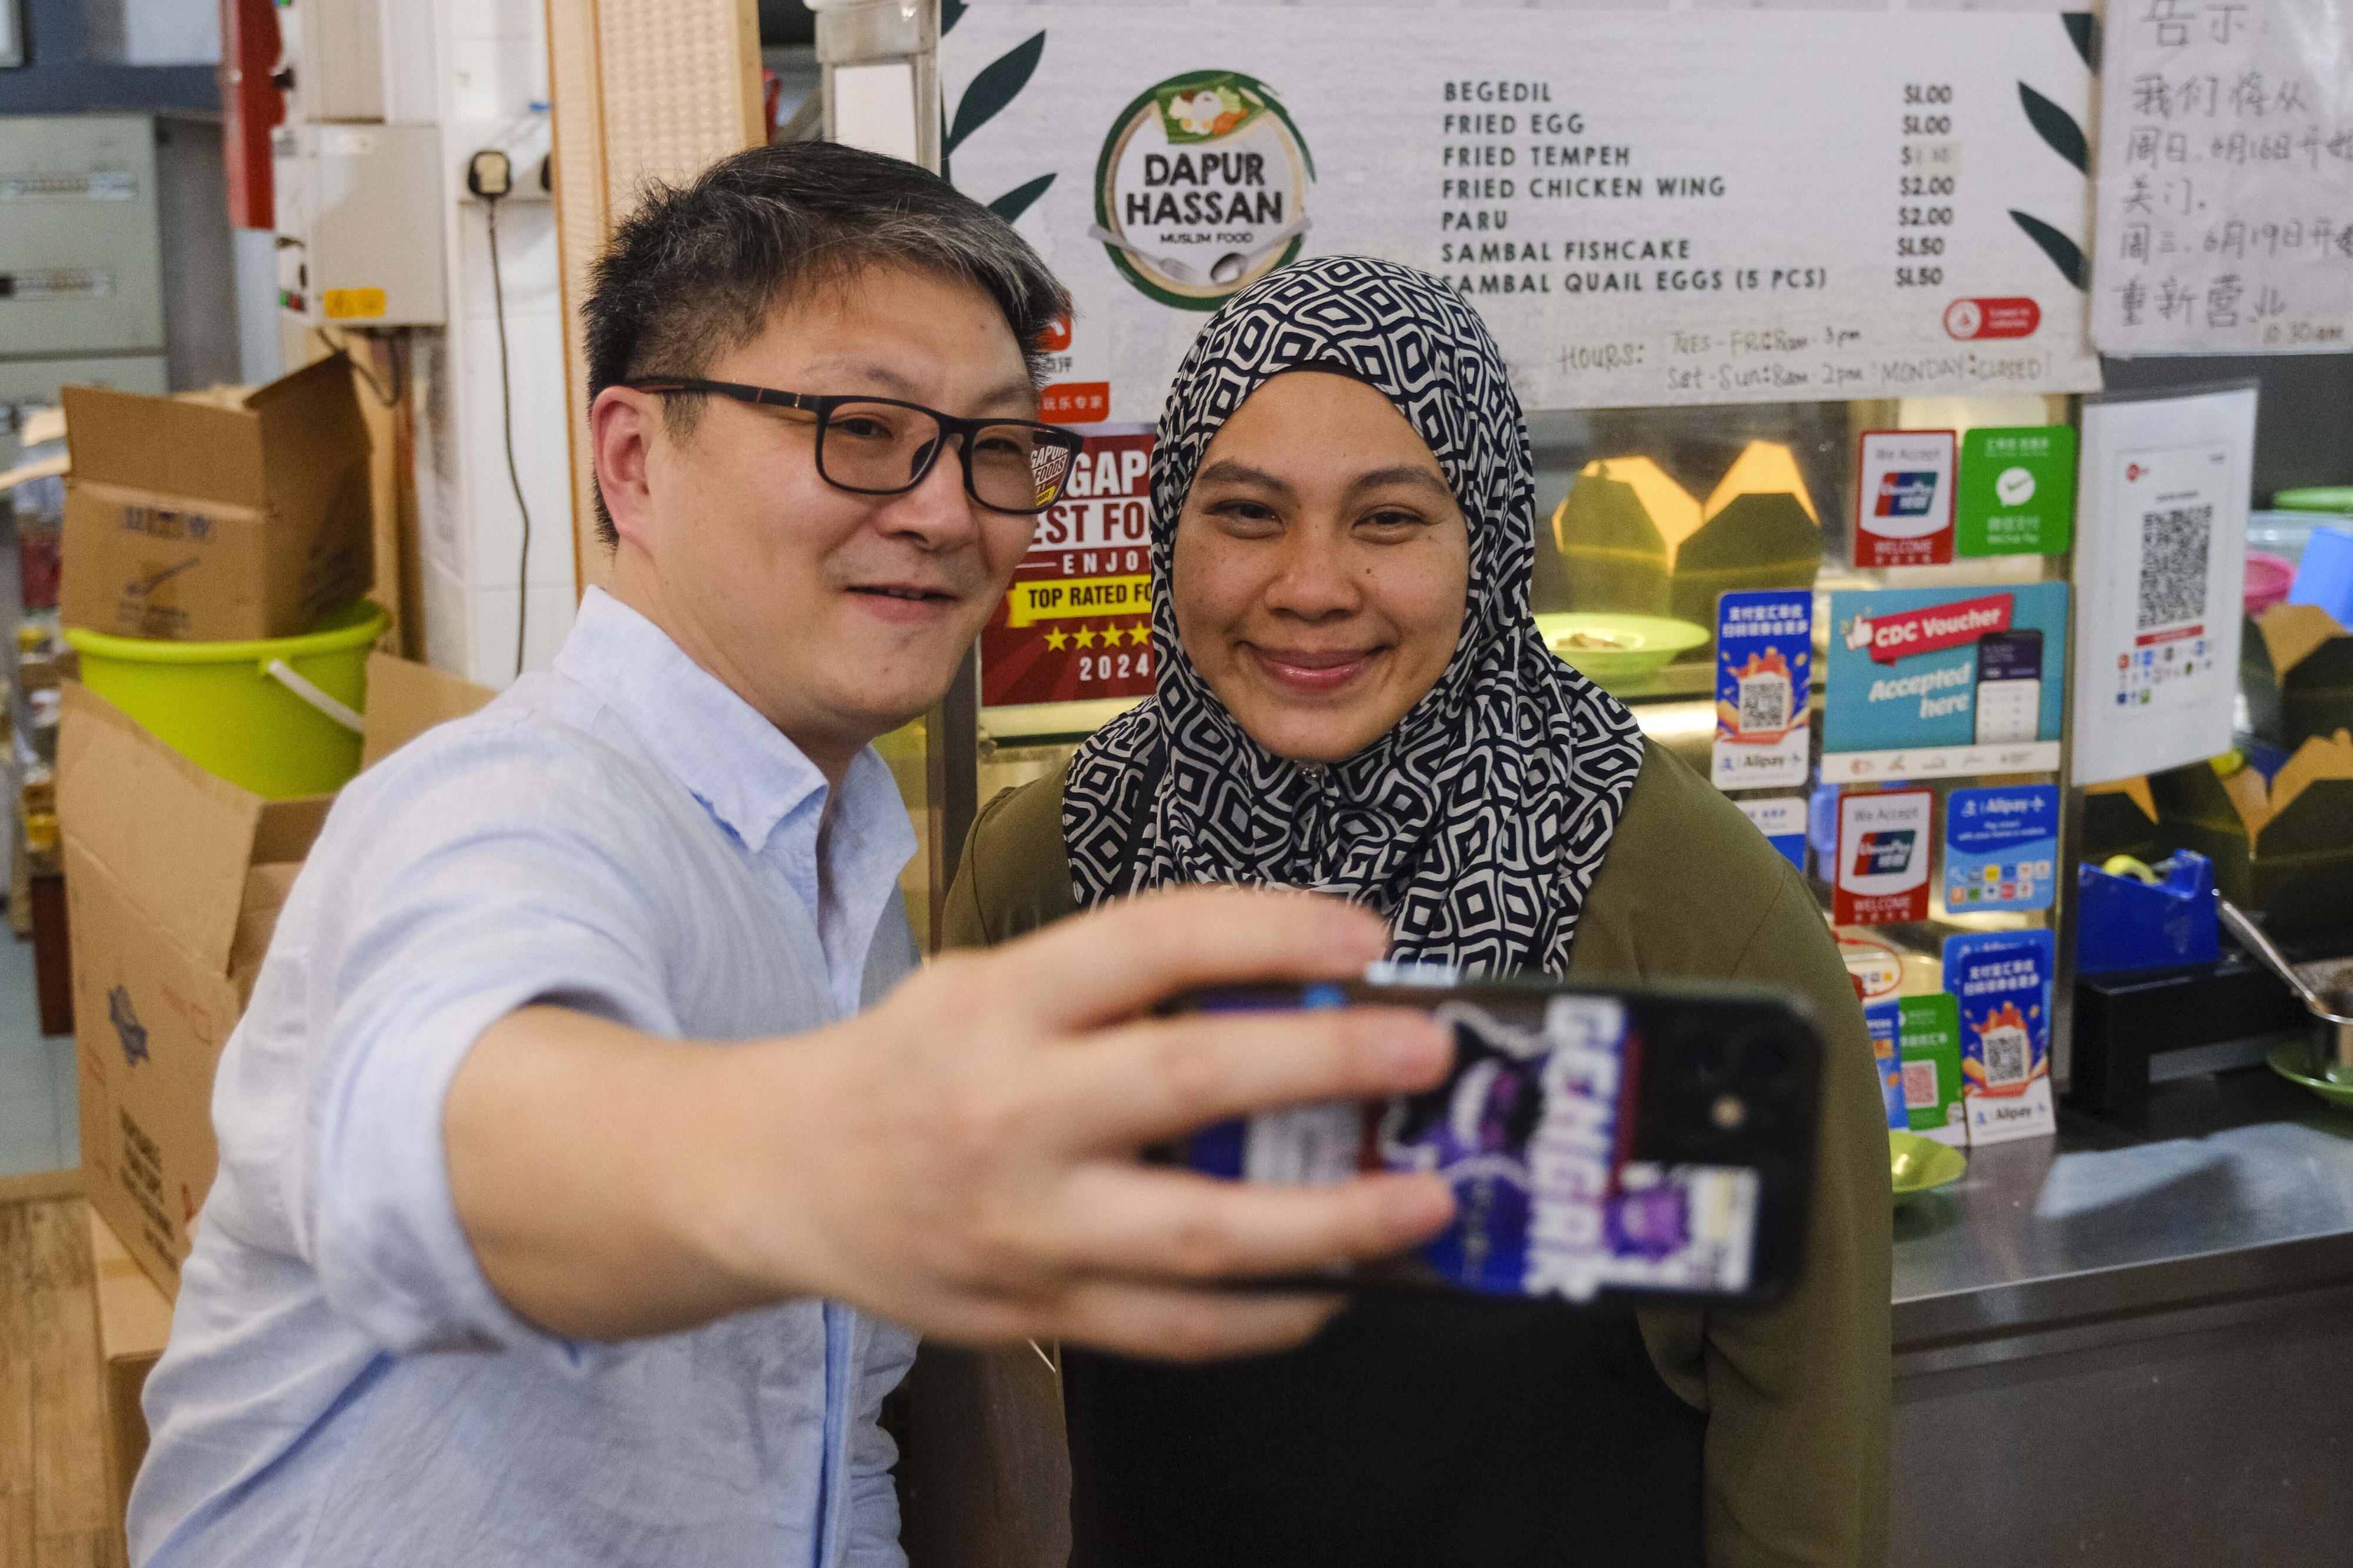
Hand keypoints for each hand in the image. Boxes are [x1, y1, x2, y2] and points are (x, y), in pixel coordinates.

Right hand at [700, 886, 1455, 1359]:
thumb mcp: (985, 983)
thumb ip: (1112, 986)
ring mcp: (1024, 1227)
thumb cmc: (906, 1065)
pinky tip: (1337, 1286)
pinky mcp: (1034, 1312)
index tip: (1366, 933)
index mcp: (1000, 1005)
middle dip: (1328, 1064)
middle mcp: (1011, 1113)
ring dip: (1335, 1222)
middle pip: (1191, 1083)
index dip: (1270, 927)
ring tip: (1427, 1201)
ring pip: (1203, 1236)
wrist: (774, 1176)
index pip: (1152, 942)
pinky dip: (1271, 1313)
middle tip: (1428, 1053)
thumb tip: (1284, 990)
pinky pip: (1177, 1330)